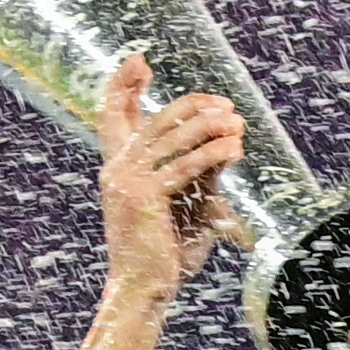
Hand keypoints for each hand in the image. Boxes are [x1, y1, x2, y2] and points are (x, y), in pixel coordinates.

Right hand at [93, 51, 252, 308]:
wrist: (142, 290)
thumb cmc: (165, 253)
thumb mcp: (185, 204)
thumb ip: (198, 174)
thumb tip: (229, 144)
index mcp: (118, 167)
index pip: (112, 115)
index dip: (122, 84)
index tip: (140, 60)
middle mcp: (117, 168)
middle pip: (156, 119)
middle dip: (193, 107)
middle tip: (226, 105)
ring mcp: (127, 181)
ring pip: (173, 139)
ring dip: (209, 127)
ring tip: (237, 122)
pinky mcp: (144, 197)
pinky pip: (185, 166)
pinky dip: (213, 154)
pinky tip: (234, 147)